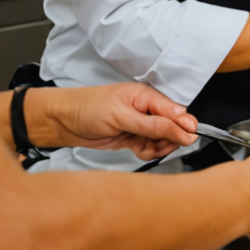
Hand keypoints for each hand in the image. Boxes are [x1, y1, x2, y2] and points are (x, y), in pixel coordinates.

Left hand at [35, 82, 198, 159]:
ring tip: (143, 148)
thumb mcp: (123, 116)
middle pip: (173, 128)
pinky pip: (150, 148)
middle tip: (156, 145)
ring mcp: (140, 125)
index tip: (187, 140)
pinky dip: (147, 152)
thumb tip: (183, 130)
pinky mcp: (132, 137)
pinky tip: (136, 150)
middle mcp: (147, 110)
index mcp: (148, 97)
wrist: (61, 122)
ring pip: (163, 141)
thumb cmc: (87, 108)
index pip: (177, 112)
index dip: (184, 126)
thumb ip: (154, 125)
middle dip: (169, 140)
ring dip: (157, 148)